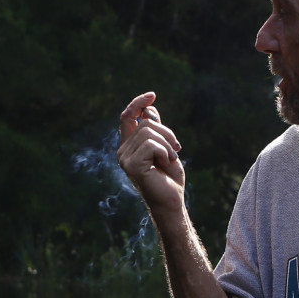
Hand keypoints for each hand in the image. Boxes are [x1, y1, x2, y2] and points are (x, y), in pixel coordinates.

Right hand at [116, 92, 185, 218]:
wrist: (171, 201)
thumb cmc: (169, 178)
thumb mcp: (165, 148)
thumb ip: (156, 131)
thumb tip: (149, 110)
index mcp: (129, 146)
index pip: (127, 117)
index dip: (138, 103)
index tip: (152, 96)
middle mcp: (123, 151)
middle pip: (145, 123)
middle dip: (167, 133)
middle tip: (176, 150)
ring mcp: (124, 158)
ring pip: (149, 132)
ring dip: (167, 144)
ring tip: (170, 159)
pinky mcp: (131, 165)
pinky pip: (151, 144)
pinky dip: (164, 152)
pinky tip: (165, 164)